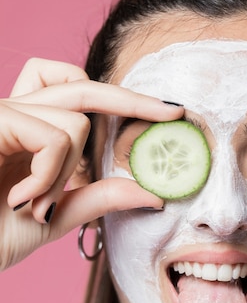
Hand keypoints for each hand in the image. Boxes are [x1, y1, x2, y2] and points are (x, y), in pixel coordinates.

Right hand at [0, 58, 182, 269]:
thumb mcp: (53, 217)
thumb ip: (96, 199)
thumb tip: (151, 193)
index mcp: (29, 132)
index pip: (75, 93)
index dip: (118, 97)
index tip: (166, 111)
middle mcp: (15, 113)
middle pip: (81, 85)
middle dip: (132, 99)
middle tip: (174, 112)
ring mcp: (3, 114)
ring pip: (74, 120)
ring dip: (66, 172)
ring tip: (34, 204)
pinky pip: (53, 135)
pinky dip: (49, 174)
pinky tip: (22, 198)